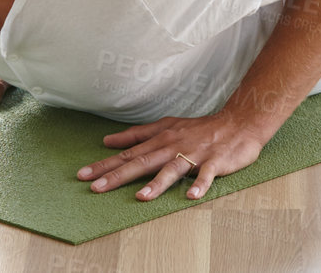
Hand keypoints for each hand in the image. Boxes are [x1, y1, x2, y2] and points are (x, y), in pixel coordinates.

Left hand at [75, 110, 268, 200]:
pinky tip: (191, 196)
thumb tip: (108, 140)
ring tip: (142, 197)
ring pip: (173, 169)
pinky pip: (206, 175)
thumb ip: (137, 134)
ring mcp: (194, 154)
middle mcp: (174, 146)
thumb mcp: (166, 126)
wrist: (238, 123)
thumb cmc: (200, 128)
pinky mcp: (214, 162)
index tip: (83, 175)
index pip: (129, 153)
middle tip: (96, 187)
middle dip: (118, 175)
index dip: (106, 164)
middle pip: (143, 161)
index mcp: (161, 139)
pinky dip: (199, 185)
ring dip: (158, 183)